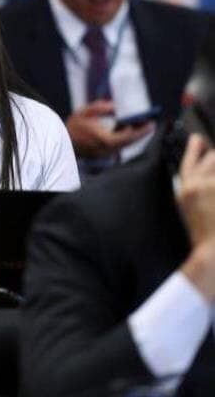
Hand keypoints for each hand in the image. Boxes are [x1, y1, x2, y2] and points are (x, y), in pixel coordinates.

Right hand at [66, 100, 152, 157]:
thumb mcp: (84, 112)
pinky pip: (118, 147)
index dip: (139, 130)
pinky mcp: (102, 154)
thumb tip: (114, 106)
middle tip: (151, 124)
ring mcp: (104, 153)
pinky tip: (128, 131)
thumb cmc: (72, 127)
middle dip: (140, 133)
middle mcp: (106, 149)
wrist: (60, 142)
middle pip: (128, 143)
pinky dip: (125, 139)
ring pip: (124, 146)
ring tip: (142, 126)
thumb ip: (100, 107)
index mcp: (103, 139)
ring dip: (133, 137)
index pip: (127, 136)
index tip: (149, 123)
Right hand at [178, 134, 214, 300]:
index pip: (189, 162)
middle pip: (212, 158)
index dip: (194, 149)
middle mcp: (199, 185)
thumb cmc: (202, 239)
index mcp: (185, 191)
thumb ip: (192, 194)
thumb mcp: (187, 213)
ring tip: (213, 193)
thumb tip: (195, 183)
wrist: (213, 256)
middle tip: (214, 162)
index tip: (196, 140)